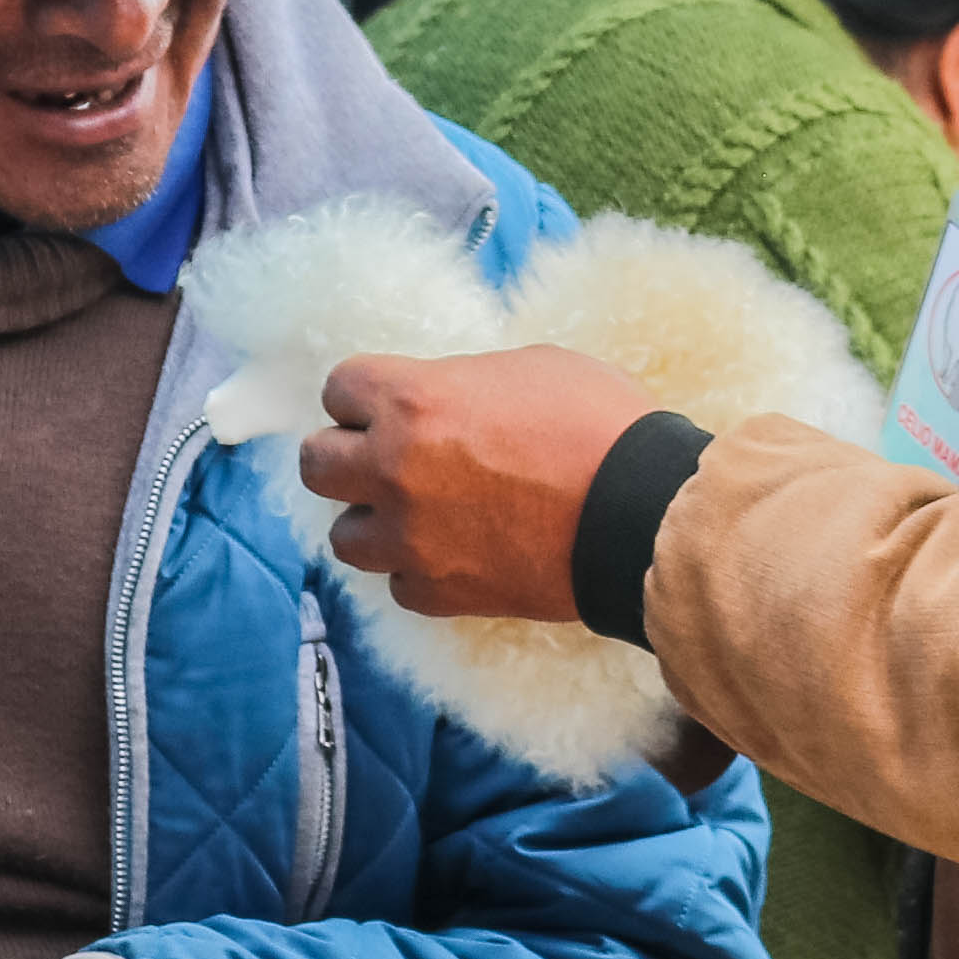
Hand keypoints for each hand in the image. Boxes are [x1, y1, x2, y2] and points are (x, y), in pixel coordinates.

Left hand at [297, 344, 657, 622]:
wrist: (641, 515)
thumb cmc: (599, 426)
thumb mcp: (529, 367)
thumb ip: (463, 383)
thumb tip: (447, 399)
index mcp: (412, 400)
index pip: (338, 388)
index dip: (365, 395)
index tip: (385, 404)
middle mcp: (394, 469)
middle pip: (316, 465)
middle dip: (347, 457)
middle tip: (386, 458)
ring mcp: (410, 538)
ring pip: (345, 536)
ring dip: (376, 521)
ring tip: (420, 514)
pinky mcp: (437, 592)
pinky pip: (398, 583)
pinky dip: (421, 569)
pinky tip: (459, 552)